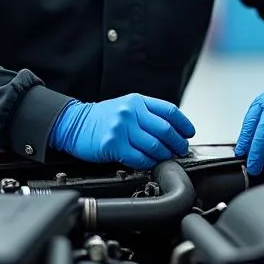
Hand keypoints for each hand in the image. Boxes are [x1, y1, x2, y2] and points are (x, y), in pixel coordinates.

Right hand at [50, 93, 194, 168]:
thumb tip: (173, 130)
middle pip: (165, 129)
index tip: (189, 133)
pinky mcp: (113, 144)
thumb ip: (147, 115)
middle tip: (181, 149)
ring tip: (167, 157)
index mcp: (138, 101)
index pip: (169, 111)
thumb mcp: (126, 107)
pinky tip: (151, 163)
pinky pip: (139, 157)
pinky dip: (149, 162)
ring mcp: (122, 128)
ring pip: (154, 145)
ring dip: (165, 155)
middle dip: (177, 142)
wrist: (74, 124)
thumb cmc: (102, 119)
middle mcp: (131, 112)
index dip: (184, 124)